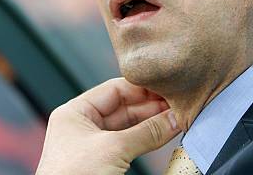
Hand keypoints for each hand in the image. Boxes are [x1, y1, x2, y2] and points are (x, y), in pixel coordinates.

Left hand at [35, 77, 179, 173]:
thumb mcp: (113, 149)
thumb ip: (147, 132)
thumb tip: (173, 118)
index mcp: (75, 112)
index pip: (115, 89)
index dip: (142, 88)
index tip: (167, 88)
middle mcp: (83, 126)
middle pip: (125, 108)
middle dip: (152, 107)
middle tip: (178, 105)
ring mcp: (94, 146)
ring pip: (130, 127)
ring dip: (153, 124)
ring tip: (177, 118)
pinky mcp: (104, 164)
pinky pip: (130, 145)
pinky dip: (148, 139)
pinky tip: (165, 134)